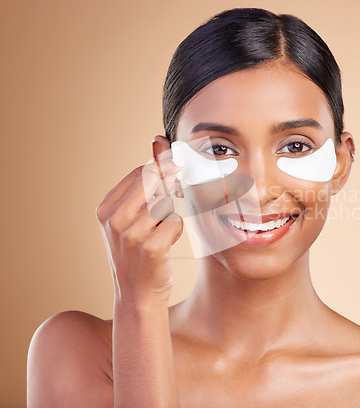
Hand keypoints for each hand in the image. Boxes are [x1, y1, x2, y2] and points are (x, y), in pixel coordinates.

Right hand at [95, 141, 182, 304]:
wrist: (136, 295)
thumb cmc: (137, 252)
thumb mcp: (130, 218)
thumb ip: (143, 185)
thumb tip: (159, 142)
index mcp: (105, 208)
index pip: (141, 172)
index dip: (163, 170)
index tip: (177, 172)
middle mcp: (114, 218)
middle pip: (154, 181)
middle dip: (171, 184)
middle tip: (174, 197)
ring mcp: (131, 233)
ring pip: (166, 203)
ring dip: (169, 216)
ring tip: (158, 234)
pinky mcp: (150, 247)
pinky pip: (174, 223)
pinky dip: (173, 232)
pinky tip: (163, 246)